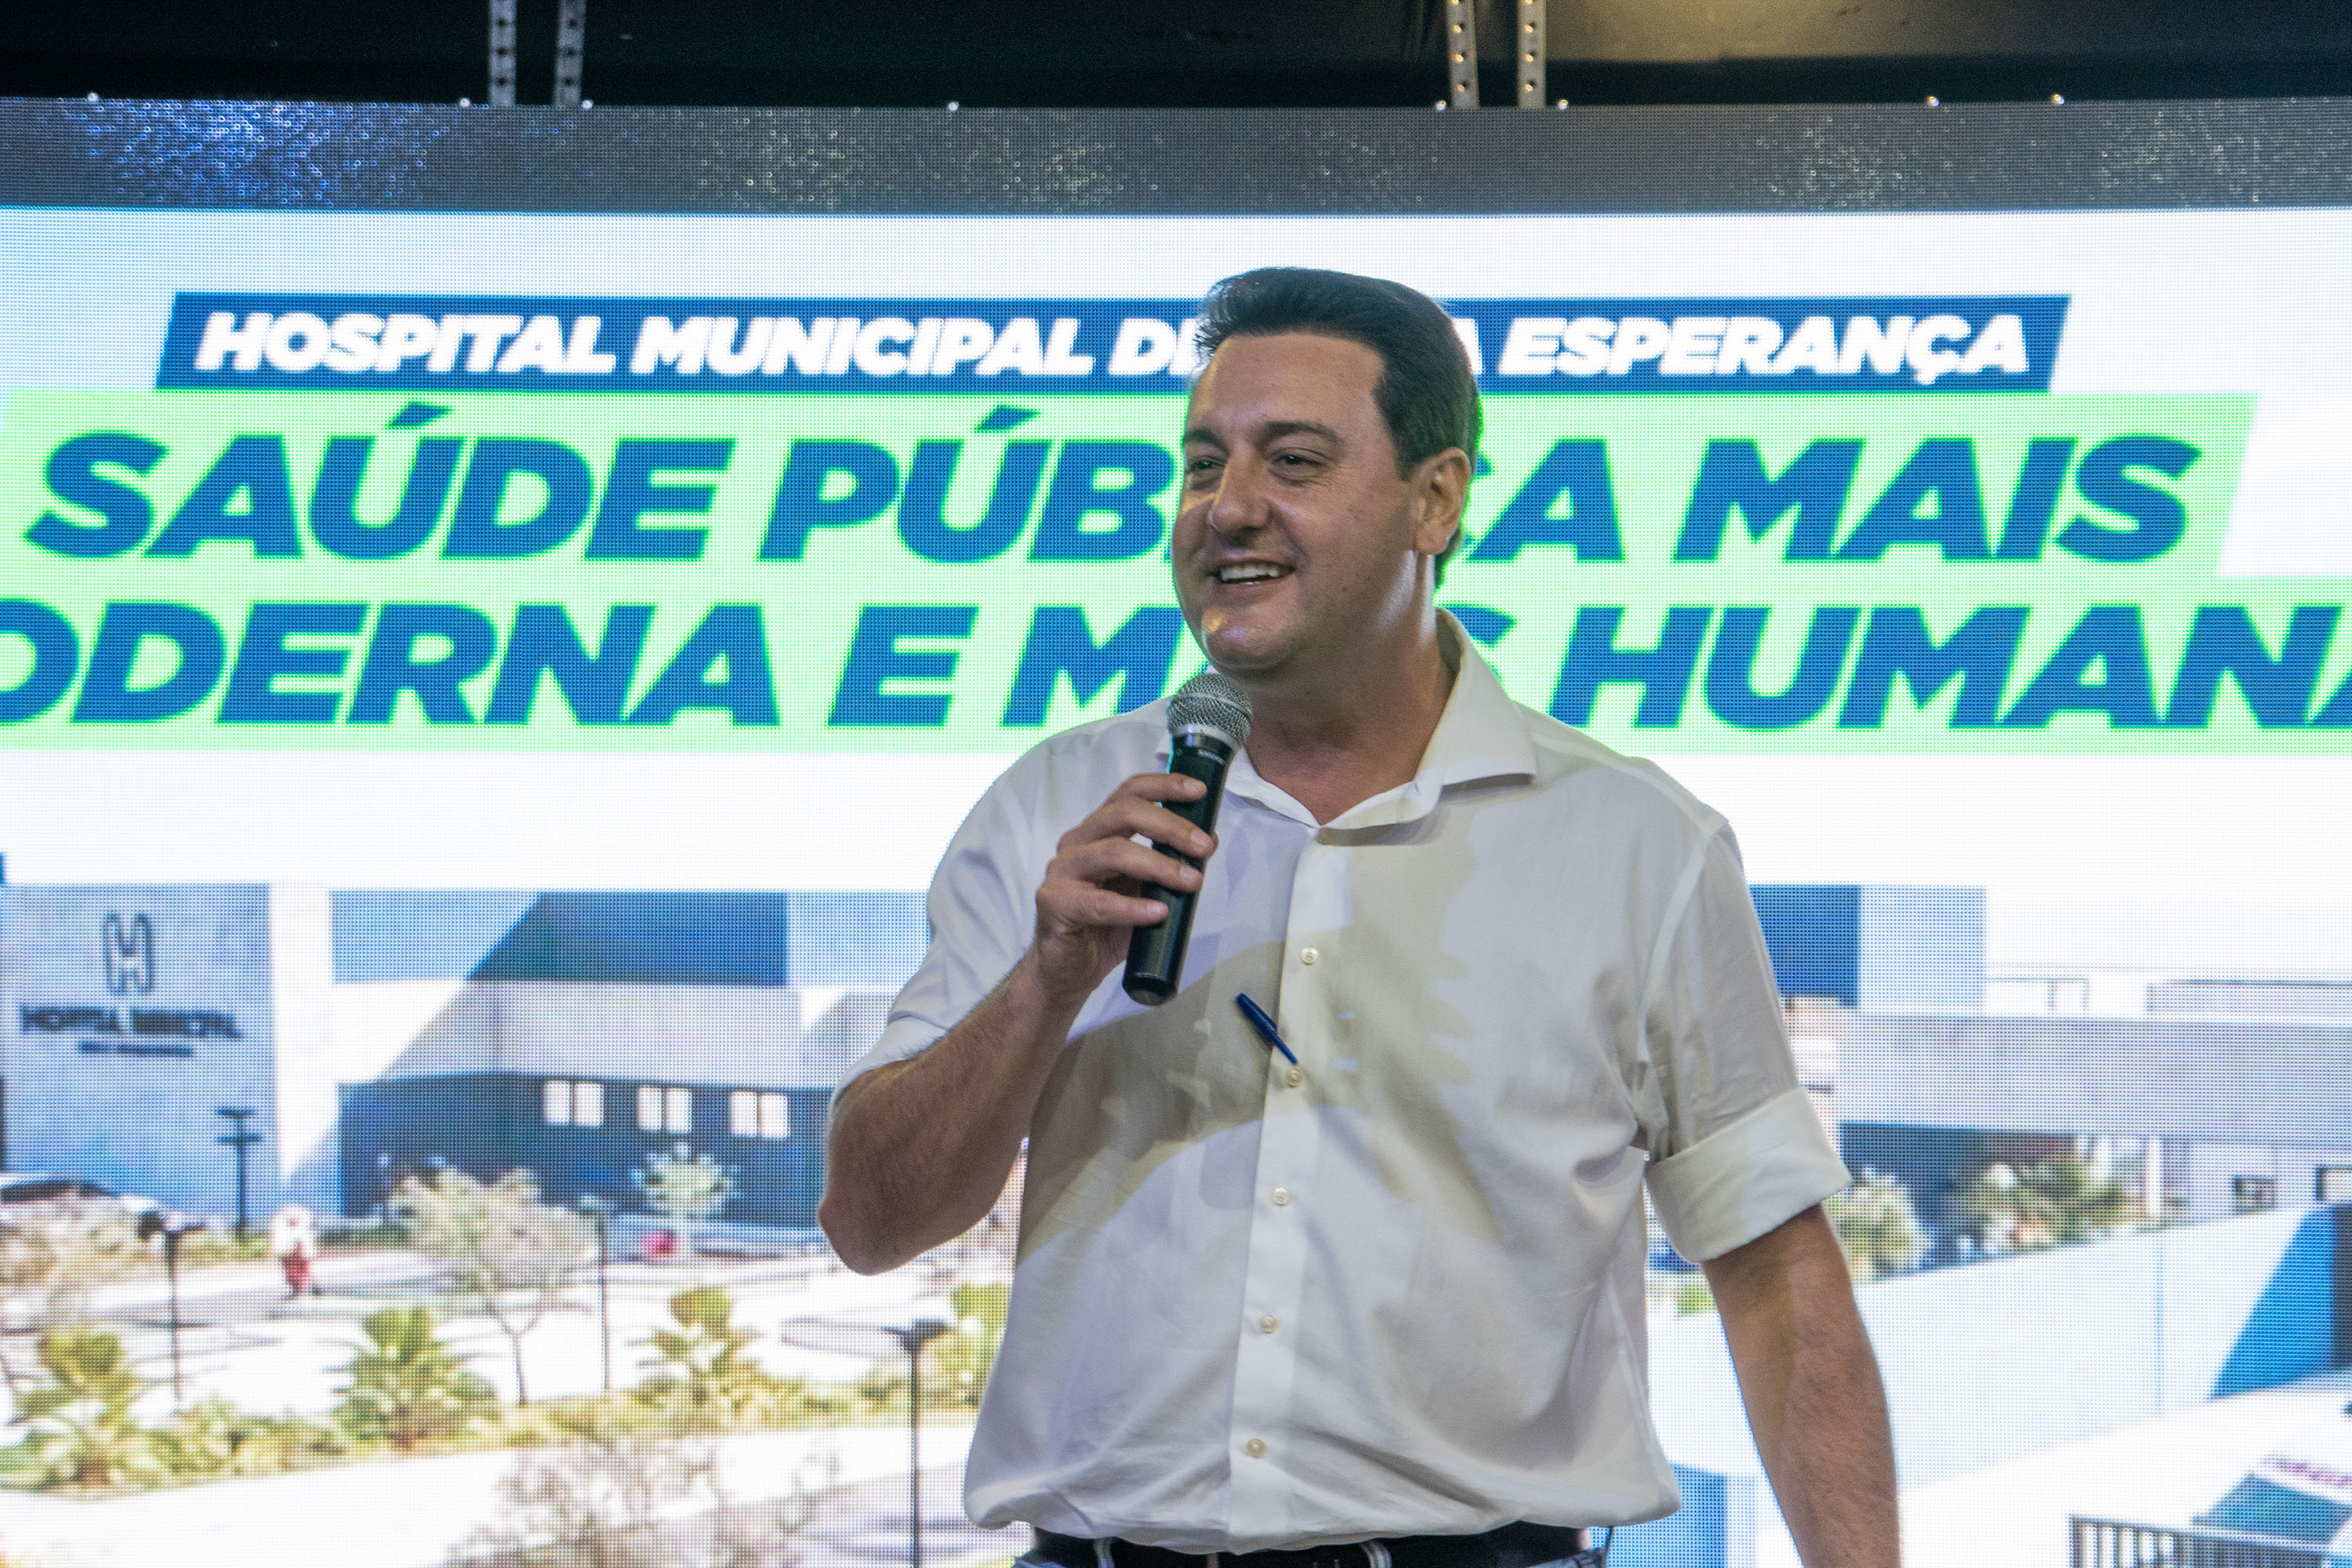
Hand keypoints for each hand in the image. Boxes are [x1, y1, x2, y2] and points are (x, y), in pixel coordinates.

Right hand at [1027, 772, 1216, 1005]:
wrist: (1069, 973)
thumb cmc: (1106, 928)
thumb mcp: (1146, 891)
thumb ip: (1169, 864)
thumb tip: (1209, 839)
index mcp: (1097, 832)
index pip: (1128, 793)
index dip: (1163, 786)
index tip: (1199, 792)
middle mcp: (1076, 843)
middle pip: (1122, 813)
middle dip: (1170, 825)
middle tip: (1203, 846)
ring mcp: (1061, 871)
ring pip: (1113, 852)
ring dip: (1159, 865)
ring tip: (1191, 882)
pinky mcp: (1054, 903)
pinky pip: (1098, 902)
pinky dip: (1132, 907)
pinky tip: (1158, 913)